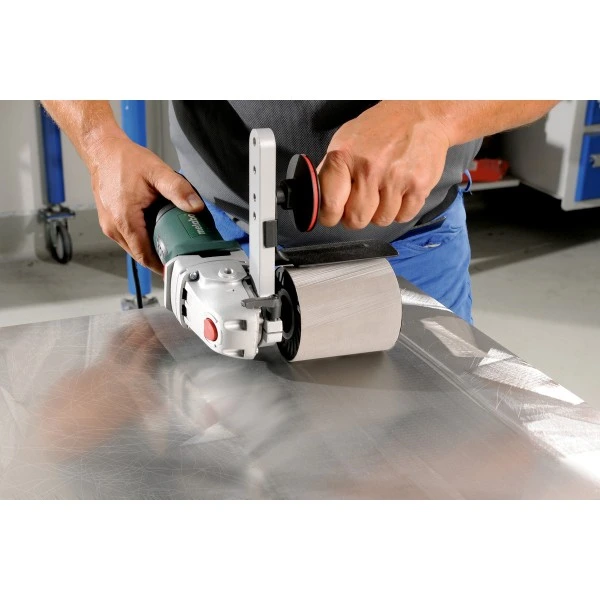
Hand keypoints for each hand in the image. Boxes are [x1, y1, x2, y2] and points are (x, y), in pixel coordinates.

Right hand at [86, 136, 203, 272]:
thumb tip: (195, 206)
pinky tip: (156, 232)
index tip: (176, 269)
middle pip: (139, 255)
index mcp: (125, 219)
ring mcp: (109, 225)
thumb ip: (178, 189)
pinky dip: (142, 239)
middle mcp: (113, 227)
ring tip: (170, 245)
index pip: (145, 255)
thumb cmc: (125, 161)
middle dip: (159, 258)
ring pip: (133, 248)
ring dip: (150, 249)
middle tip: (179, 257)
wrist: (103, 150)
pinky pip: (128, 238)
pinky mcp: (109, 222)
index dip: (161, 266)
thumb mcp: (157, 172)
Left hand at [317, 101, 450, 228]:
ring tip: (383, 191)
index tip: (333, 214)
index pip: (330, 206)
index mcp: (344, 157)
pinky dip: (401, 210)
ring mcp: (396, 178)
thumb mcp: (345, 140)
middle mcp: (370, 168)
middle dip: (356, 216)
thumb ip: (330, 171)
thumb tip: (320, 200)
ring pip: (381, 220)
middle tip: (360, 202)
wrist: (420, 113)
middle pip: (356, 220)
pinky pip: (404, 217)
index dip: (330, 215)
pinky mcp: (419, 185)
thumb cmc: (381, 127)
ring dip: (380, 212)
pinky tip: (399, 192)